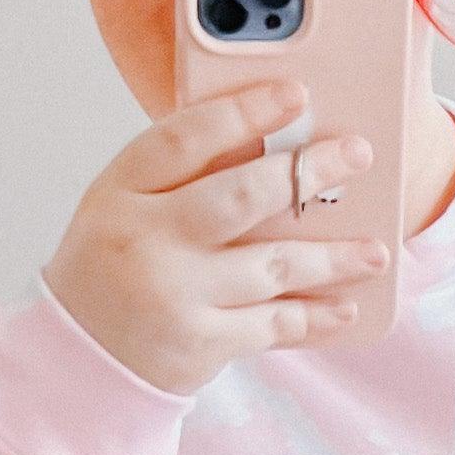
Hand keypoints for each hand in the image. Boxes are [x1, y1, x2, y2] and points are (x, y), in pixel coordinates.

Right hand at [43, 81, 389, 394]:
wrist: (78, 360)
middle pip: (242, 195)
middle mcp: (148, 240)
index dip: (244, 111)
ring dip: (333, 257)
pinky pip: (274, 324)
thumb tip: (269, 144)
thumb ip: (178, 176)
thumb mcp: (122, 207)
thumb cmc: (112, 270)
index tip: (296, 94)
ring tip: (376, 251)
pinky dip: (315, 316)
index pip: (185, 137)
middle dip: (308, 173)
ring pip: (273, 265)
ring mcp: (176, 295)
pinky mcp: (202, 344)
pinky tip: (345, 306)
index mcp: (122, 191)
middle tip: (357, 155)